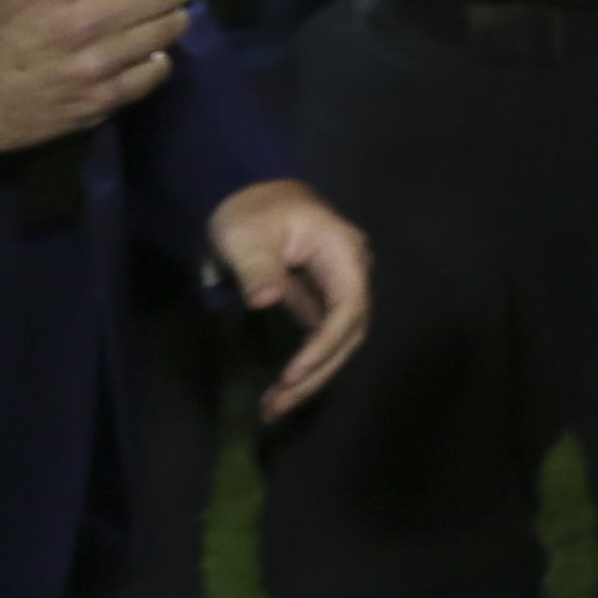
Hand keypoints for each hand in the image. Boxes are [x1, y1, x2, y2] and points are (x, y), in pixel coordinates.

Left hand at [205, 176, 372, 417]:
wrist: (248, 191)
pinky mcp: (322, 297)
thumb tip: (266, 300)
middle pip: (350, 332)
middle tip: (279, 405)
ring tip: (276, 406)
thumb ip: (258, 270)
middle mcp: (352, 272)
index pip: (349, 309)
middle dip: (317, 373)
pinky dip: (305, 363)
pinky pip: (323, 335)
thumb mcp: (245, 237)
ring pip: (339, 340)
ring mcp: (339, 285)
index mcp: (342, 253)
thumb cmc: (249, 212)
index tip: (291, 375)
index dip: (324, 346)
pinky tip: (284, 386)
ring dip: (312, 375)